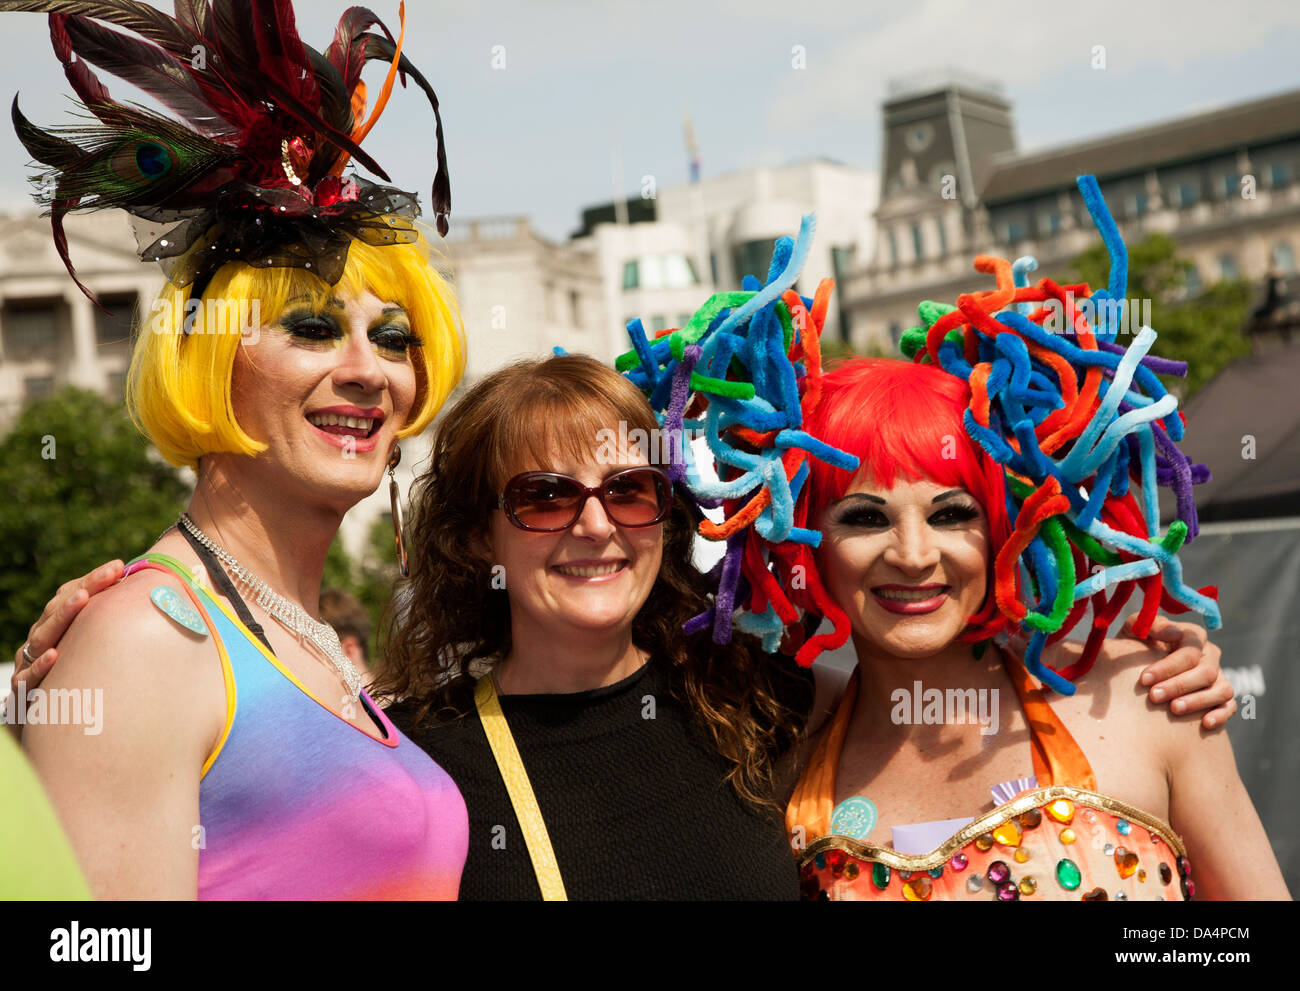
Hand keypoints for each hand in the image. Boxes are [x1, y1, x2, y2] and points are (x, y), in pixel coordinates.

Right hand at [8, 561, 123, 739]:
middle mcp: (44, 644)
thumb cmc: (88, 693)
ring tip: (82, 598)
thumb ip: (125, 640)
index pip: (75, 596)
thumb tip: (170, 610)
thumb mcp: (106, 662)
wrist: (52, 736)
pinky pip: (28, 679)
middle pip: (59, 610)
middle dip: (85, 589)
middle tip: (108, 573)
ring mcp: (31, 666)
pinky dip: (40, 668)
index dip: (94, 581)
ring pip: (43, 637)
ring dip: (62, 617)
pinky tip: (56, 655)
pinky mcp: (23, 696)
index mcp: (61, 631)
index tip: (119, 566)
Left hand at [1125, 614, 1235, 729]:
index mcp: (1192, 636)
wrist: (1134, 670)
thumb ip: (1152, 625)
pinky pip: (1229, 706)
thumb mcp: (1136, 630)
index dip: (1167, 666)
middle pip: (1205, 671)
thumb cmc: (1134, 646)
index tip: (1144, 679)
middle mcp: (1210, 655)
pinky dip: (1221, 715)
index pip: (1189, 651)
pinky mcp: (1222, 697)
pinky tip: (1204, 723)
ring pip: (1221, 689)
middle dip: (1178, 685)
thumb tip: (1175, 632)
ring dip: (1198, 701)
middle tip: (1154, 697)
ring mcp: (1219, 676)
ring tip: (1174, 709)